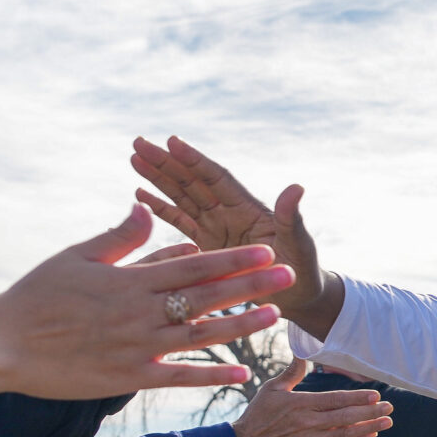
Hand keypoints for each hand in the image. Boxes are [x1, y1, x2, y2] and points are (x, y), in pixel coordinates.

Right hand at [0, 206, 291, 409]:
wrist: (3, 344)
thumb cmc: (35, 296)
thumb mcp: (77, 256)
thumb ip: (118, 237)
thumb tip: (145, 209)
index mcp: (132, 281)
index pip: (195, 266)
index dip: (234, 259)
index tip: (265, 251)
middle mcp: (142, 313)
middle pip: (208, 297)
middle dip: (252, 286)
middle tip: (288, 277)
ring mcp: (139, 347)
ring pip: (203, 335)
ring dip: (242, 326)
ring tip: (275, 316)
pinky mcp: (131, 377)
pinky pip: (180, 376)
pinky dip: (212, 375)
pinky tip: (243, 372)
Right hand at [129, 135, 343, 334]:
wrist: (298, 295)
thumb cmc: (302, 268)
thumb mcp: (298, 242)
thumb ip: (290, 216)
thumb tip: (296, 188)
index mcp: (247, 208)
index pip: (216, 178)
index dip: (194, 161)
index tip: (171, 142)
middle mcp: (229, 213)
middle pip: (192, 181)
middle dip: (166, 163)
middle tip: (138, 143)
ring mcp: (216, 227)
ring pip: (182, 196)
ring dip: (158, 178)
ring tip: (134, 158)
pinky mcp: (207, 244)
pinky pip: (180, 221)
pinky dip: (160, 209)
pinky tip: (139, 194)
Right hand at [232, 359, 393, 436]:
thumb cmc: (259, 414)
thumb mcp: (272, 389)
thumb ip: (291, 372)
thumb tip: (302, 352)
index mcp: (301, 404)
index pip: (335, 400)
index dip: (357, 398)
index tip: (376, 394)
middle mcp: (309, 422)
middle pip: (346, 416)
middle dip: (370, 411)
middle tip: (389, 406)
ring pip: (347, 432)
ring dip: (369, 426)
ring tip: (388, 420)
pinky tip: (372, 433)